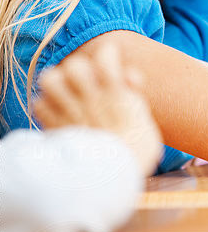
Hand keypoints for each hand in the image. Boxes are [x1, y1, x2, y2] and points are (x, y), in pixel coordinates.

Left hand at [33, 45, 162, 175]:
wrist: (113, 177)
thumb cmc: (136, 149)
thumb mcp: (143, 116)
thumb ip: (132, 93)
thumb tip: (128, 78)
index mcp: (115, 91)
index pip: (106, 54)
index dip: (109, 55)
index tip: (113, 66)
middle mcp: (89, 96)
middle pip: (75, 64)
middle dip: (80, 69)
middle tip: (86, 82)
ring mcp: (68, 109)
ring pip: (50, 78)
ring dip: (57, 83)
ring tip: (67, 92)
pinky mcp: (54, 126)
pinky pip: (40, 105)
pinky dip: (47, 106)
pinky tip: (58, 113)